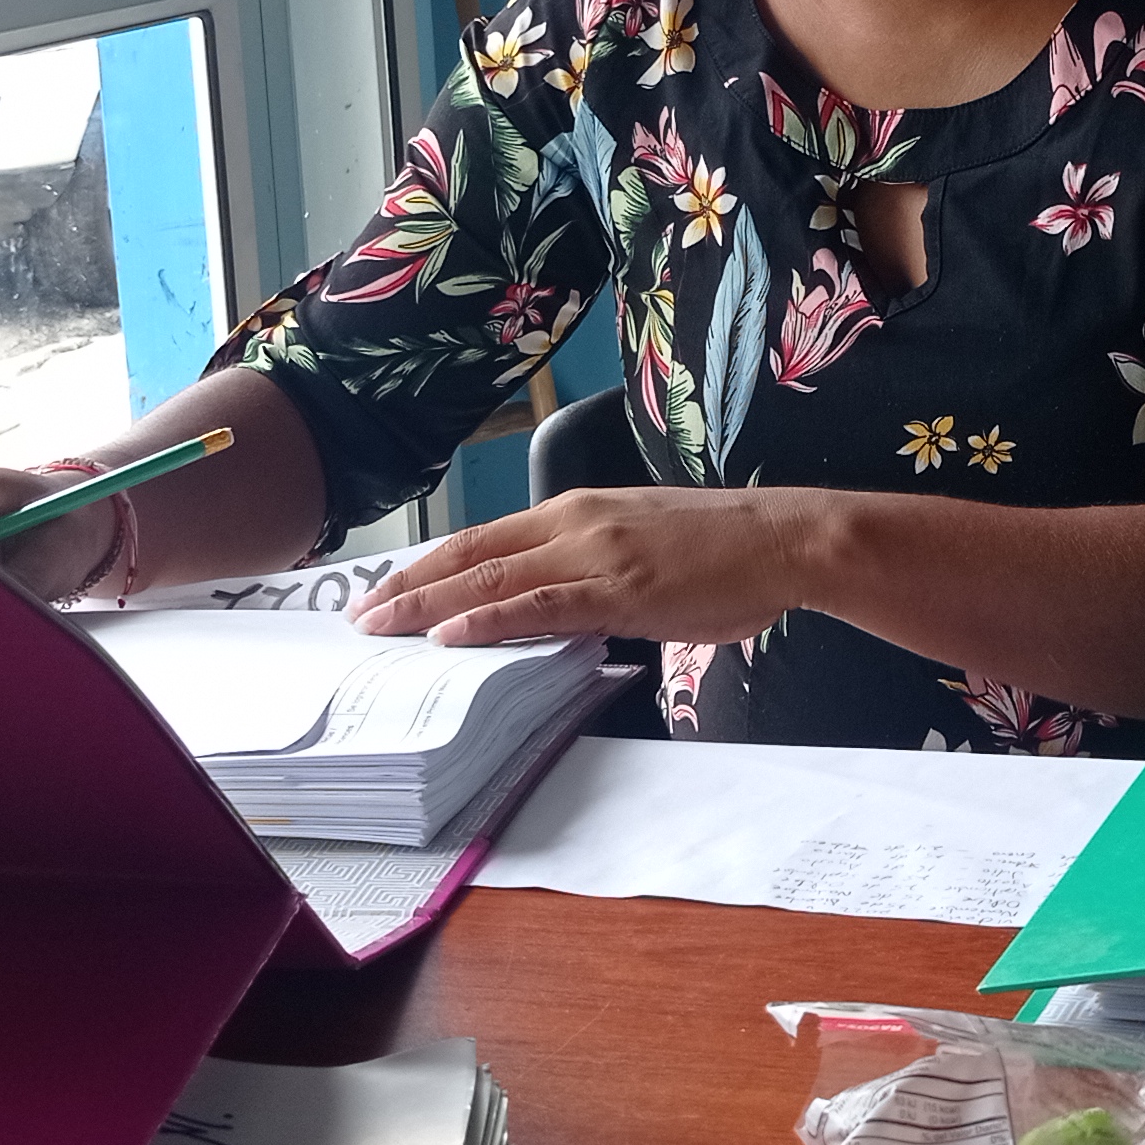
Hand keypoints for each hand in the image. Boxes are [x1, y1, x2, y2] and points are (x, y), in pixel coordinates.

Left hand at [349, 486, 834, 645]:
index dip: (429, 564)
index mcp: (579, 510)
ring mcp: (595, 554)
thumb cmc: (725, 551)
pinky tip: (450, 634)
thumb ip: (593, 571)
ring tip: (382, 628)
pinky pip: (539, 605)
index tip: (387, 588)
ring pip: (492, 579)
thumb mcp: (643, 546)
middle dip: (410, 586)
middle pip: (472, 554)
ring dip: (428, 605)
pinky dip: (488, 619)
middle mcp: (575, 523)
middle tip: (360, 615)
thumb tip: (560, 609)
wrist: (784, 538)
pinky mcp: (619, 589)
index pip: (484, 538)